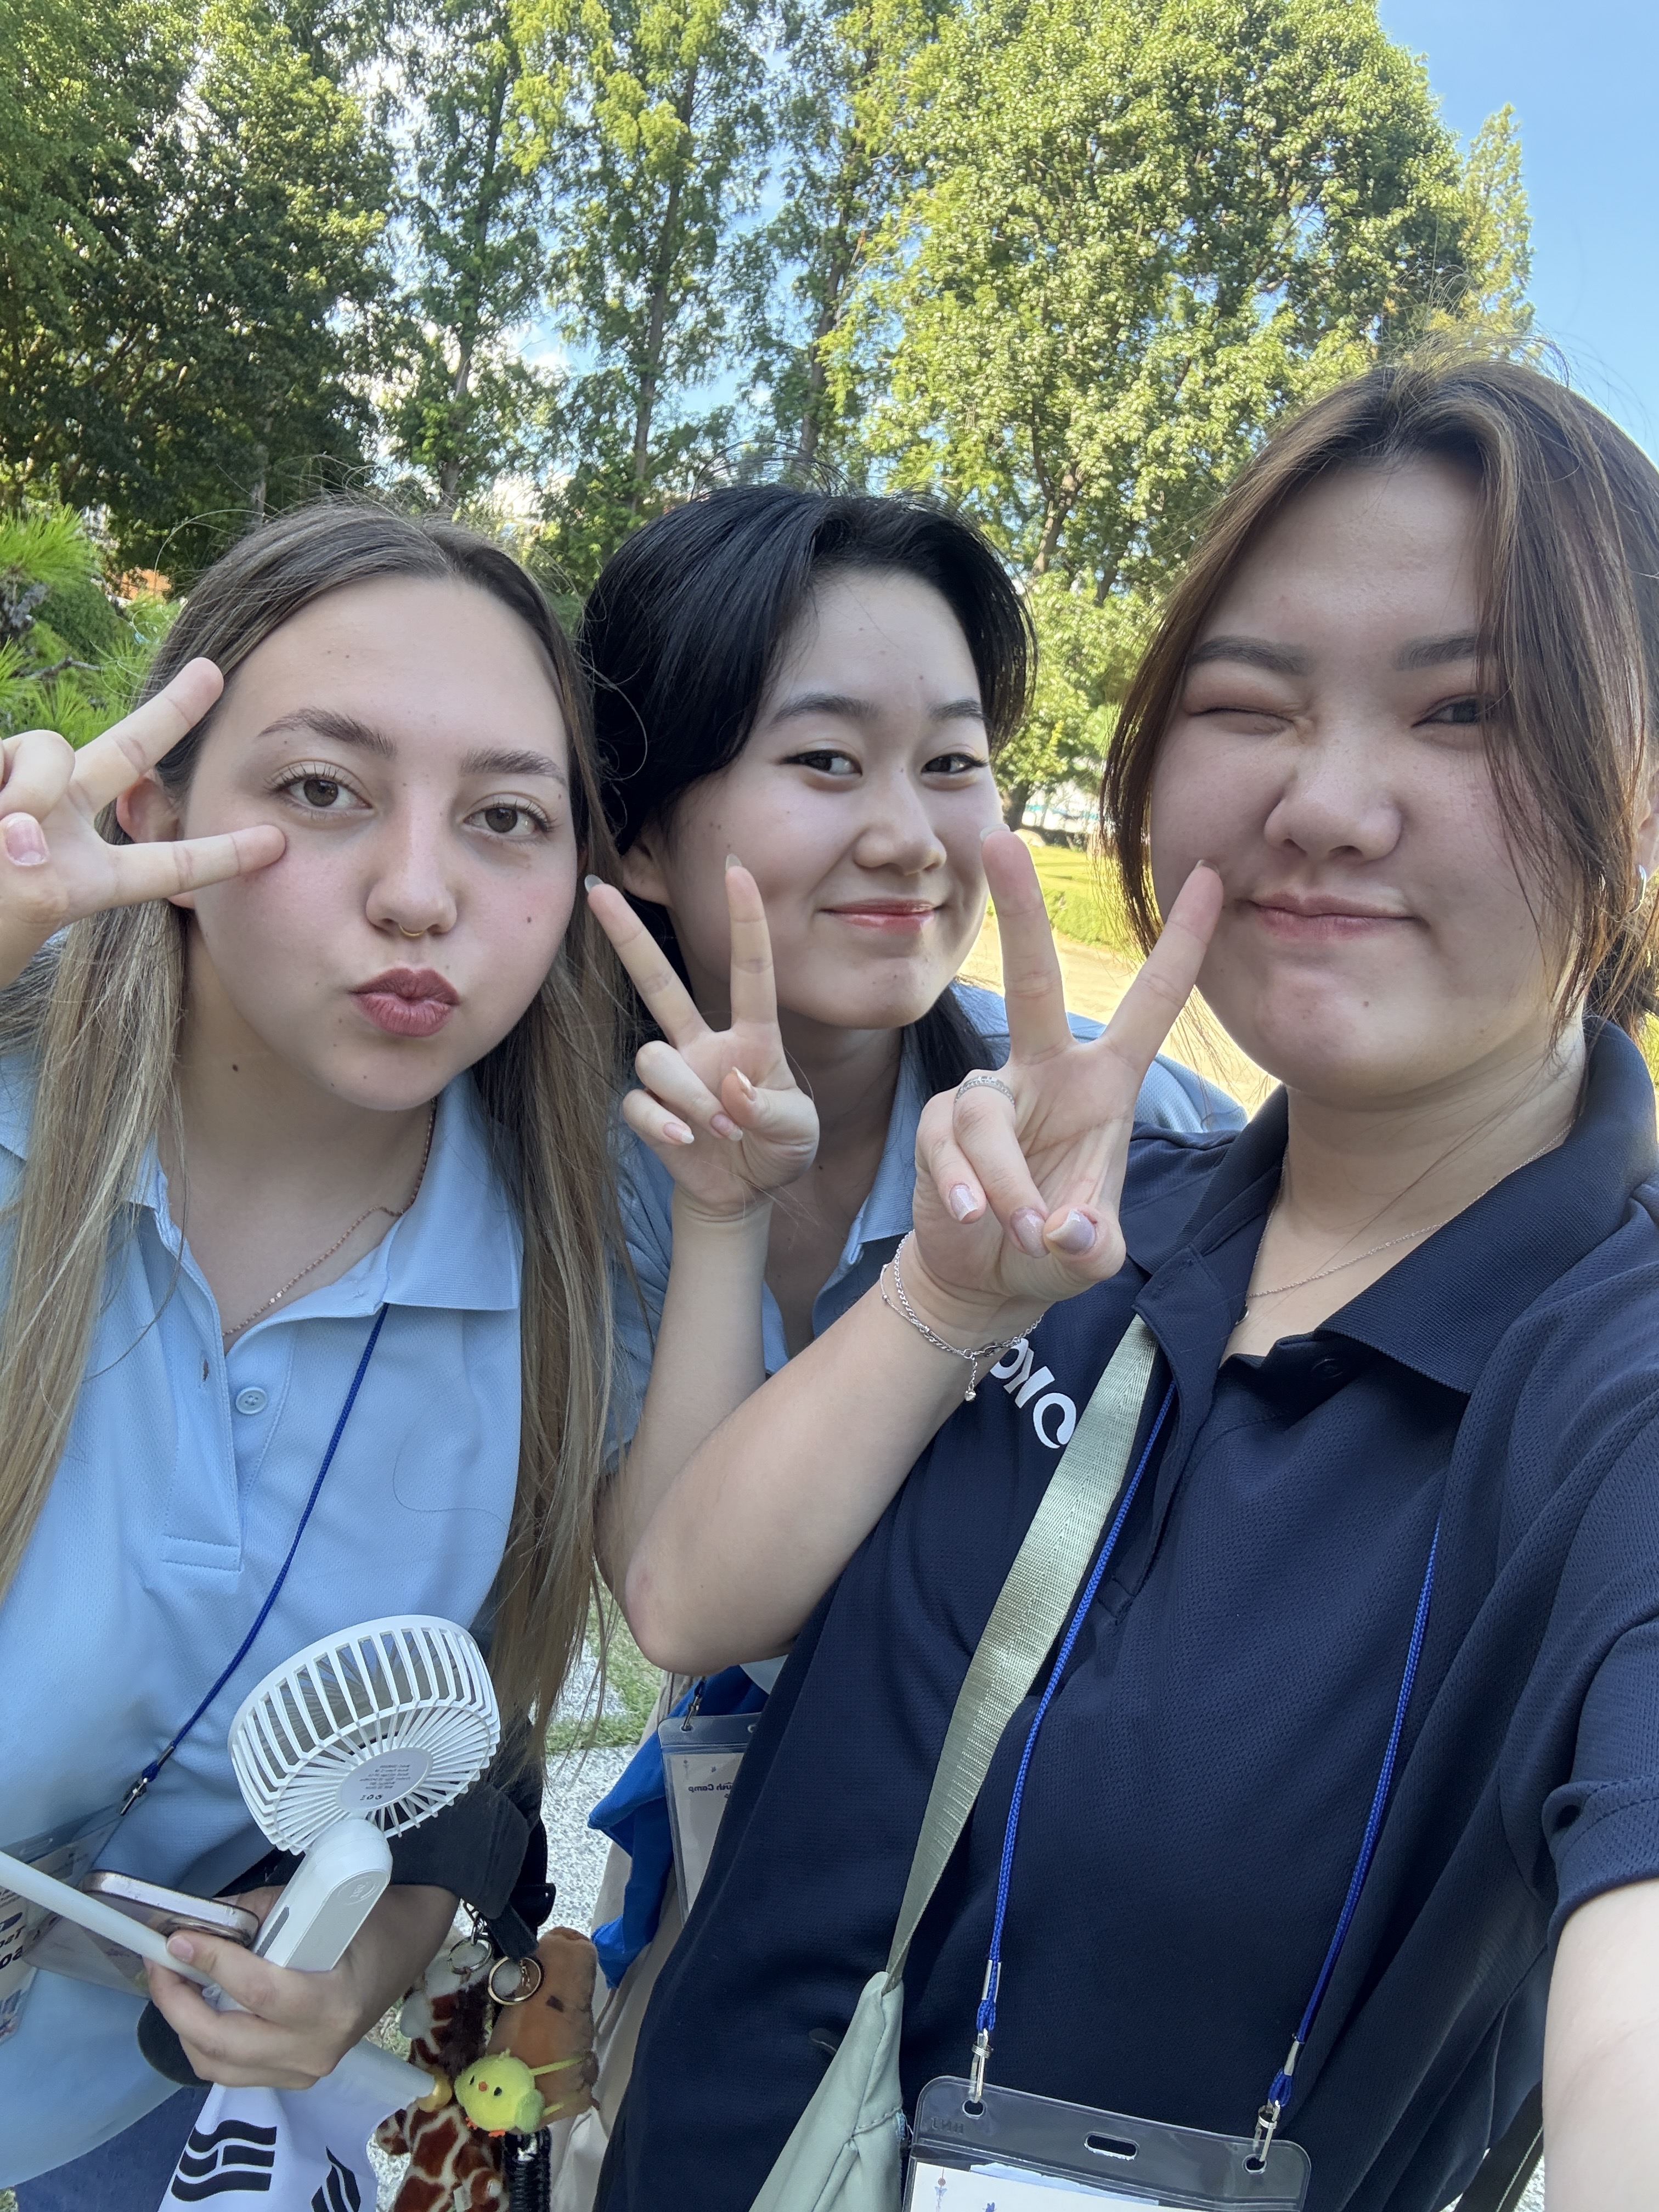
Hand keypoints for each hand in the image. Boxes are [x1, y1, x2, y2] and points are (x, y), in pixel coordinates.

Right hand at [0, 659, 284, 986]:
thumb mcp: (21, 912)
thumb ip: (28, 868)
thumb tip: (21, 828)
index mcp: (84, 879)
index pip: (165, 864)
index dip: (220, 855)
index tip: (277, 843)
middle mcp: (56, 825)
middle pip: (125, 754)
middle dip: (171, 712)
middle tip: (213, 672)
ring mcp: (15, 798)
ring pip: (49, 748)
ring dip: (32, 785)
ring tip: (6, 836)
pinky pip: (6, 755)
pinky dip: (4, 782)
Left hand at [144, 1882, 456, 2087]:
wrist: (401, 1951)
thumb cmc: (363, 1920)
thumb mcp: (315, 1904)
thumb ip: (254, 1915)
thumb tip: (196, 1921)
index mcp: (332, 2003)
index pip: (259, 1990)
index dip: (212, 1963)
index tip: (178, 1939)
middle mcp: (316, 2048)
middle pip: (224, 2040)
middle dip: (177, 2003)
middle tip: (159, 1964)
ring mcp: (303, 2071)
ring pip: (217, 2064)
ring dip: (183, 2024)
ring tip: (171, 1984)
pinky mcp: (292, 2077)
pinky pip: (230, 2070)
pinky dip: (203, 2041)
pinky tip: (197, 2009)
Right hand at [588, 860, 817, 1217]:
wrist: (744, 1193)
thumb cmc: (779, 1148)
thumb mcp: (797, 1131)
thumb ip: (770, 1108)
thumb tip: (731, 1087)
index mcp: (752, 1037)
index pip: (750, 972)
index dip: (745, 921)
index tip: (737, 871)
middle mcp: (705, 1045)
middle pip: (660, 983)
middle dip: (628, 938)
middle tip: (600, 890)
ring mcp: (674, 1074)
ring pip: (653, 1057)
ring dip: (686, 1094)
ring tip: (719, 1129)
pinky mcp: (651, 1109)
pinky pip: (638, 1102)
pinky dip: (662, 1122)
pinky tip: (685, 1140)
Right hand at [907, 830, 1221, 1337]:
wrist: (986, 1275)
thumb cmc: (1053, 1243)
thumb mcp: (1089, 1253)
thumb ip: (1091, 1245)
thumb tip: (1068, 1231)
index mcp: (1103, 1083)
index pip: (1152, 1002)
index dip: (1184, 941)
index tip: (1212, 874)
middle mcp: (1046, 1073)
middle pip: (1033, 982)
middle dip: (1019, 912)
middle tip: (1000, 838)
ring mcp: (989, 1095)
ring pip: (988, 1114)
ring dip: (1006, 1181)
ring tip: (1018, 1229)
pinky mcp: (942, 1127)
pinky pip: (950, 1144)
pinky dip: (966, 1186)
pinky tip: (973, 1216)